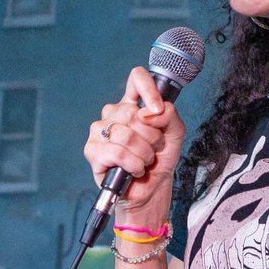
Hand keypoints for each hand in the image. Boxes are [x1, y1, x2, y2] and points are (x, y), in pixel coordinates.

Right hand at [83, 66, 185, 221]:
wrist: (151, 189)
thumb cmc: (159, 160)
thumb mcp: (175, 135)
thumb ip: (169, 116)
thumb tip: (151, 111)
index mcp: (132, 104)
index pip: (136, 79)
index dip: (148, 90)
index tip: (157, 108)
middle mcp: (113, 114)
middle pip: (133, 113)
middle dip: (152, 137)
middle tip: (153, 149)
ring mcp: (100, 131)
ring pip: (126, 135)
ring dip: (143, 154)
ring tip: (144, 161)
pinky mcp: (93, 150)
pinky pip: (117, 152)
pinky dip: (133, 164)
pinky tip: (134, 170)